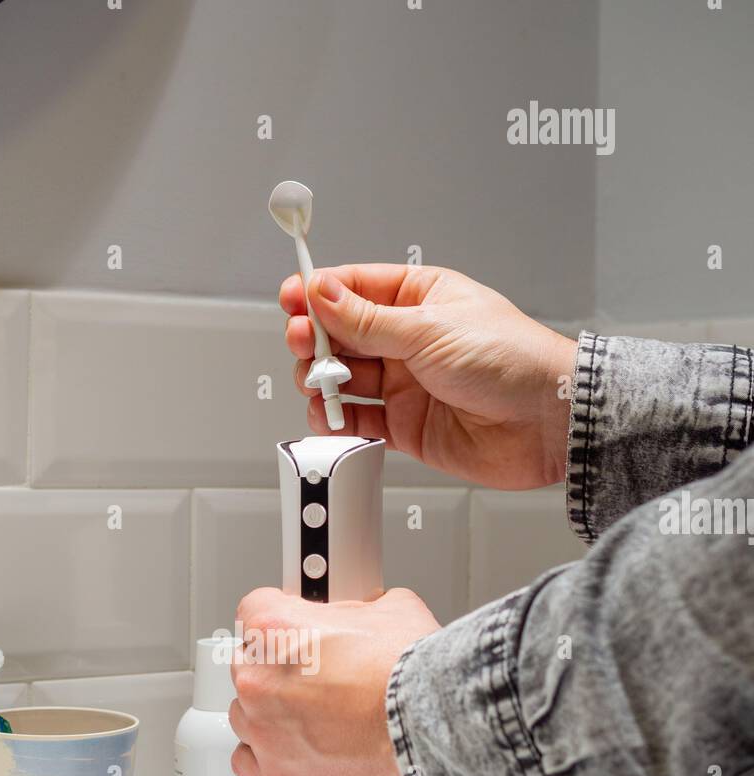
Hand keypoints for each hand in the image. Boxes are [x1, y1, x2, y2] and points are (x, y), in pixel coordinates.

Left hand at [229, 587, 439, 775]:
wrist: (433, 740)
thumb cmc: (416, 683)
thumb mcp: (396, 612)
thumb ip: (362, 609)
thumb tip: (367, 612)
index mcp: (278, 630)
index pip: (253, 610)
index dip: (279, 618)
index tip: (291, 630)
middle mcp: (261, 680)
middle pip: (247, 664)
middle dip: (276, 668)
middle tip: (316, 678)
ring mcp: (264, 730)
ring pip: (245, 714)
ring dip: (271, 714)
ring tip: (316, 719)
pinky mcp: (276, 775)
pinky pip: (247, 761)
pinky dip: (267, 756)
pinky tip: (297, 750)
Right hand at [281, 264, 576, 489]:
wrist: (547, 422)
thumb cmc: (512, 361)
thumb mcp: (431, 329)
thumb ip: (368, 320)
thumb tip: (322, 294)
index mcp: (420, 298)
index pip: (356, 288)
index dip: (319, 292)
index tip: (291, 297)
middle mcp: (409, 340)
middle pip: (341, 334)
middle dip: (315, 338)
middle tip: (304, 344)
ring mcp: (405, 383)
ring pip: (344, 378)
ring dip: (324, 380)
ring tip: (323, 383)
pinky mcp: (406, 425)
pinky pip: (358, 420)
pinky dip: (337, 420)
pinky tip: (330, 415)